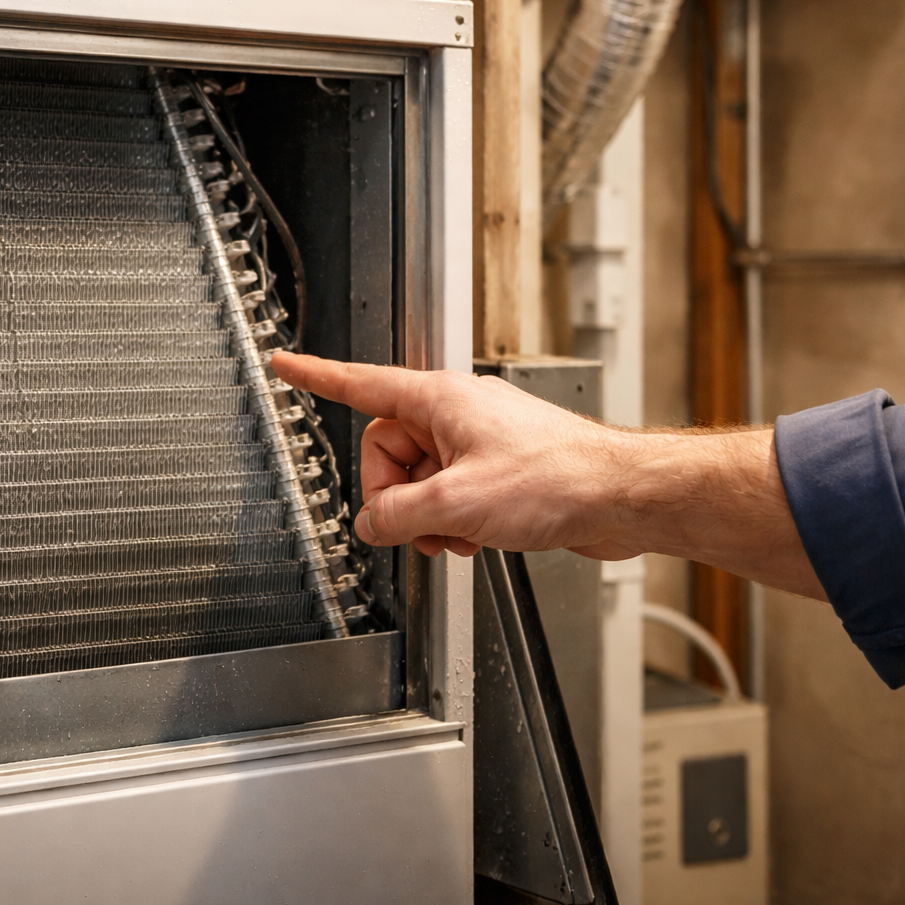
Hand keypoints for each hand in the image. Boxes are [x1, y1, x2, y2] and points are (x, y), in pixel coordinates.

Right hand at [269, 352, 824, 599]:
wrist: (620, 497)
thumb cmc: (557, 479)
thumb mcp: (456, 504)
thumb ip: (397, 515)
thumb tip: (372, 524)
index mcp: (437, 400)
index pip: (359, 384)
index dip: (316, 377)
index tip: (284, 365)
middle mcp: (455, 414)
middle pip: (387, 455)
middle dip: (397, 498)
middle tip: (421, 524)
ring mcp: (477, 443)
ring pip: (419, 483)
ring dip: (430, 518)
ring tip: (461, 535)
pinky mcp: (497, 471)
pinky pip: (449, 497)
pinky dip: (455, 523)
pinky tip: (479, 539)